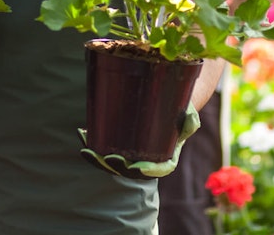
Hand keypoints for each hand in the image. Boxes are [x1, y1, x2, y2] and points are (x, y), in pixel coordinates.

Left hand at [78, 103, 199, 178]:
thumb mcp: (189, 115)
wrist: (167, 103)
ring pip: (113, 163)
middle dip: (117, 167)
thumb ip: (190, 120)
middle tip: (108, 158)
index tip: (136, 166)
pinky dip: (93, 143)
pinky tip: (83, 134)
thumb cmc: (179, 111)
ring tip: (86, 149)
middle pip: (130, 170)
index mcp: (166, 157)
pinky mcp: (120, 143)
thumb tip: (190, 121)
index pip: (159, 169)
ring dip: (98, 159)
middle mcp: (148, 159)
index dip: (147, 170)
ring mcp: (132, 153)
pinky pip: (104, 148)